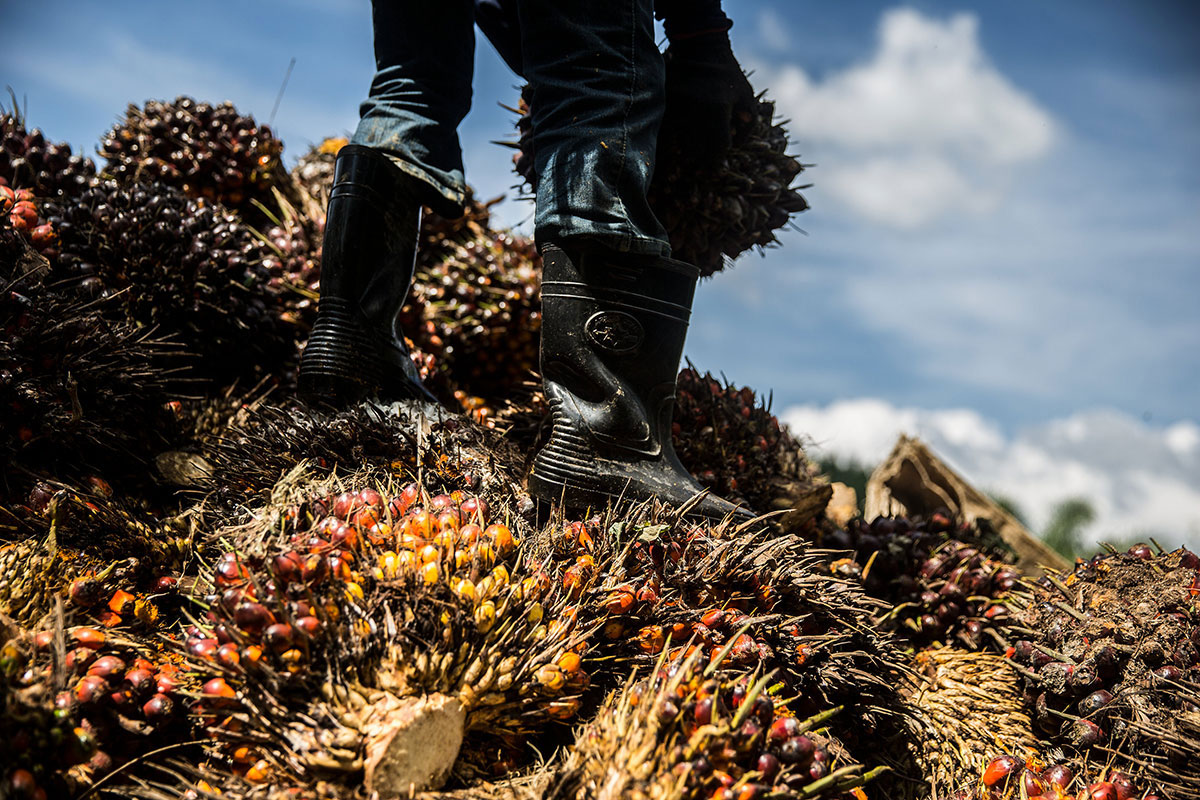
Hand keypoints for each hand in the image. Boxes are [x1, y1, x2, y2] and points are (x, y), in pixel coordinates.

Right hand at [661, 32, 755, 163]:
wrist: (699, 48)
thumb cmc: (727, 75)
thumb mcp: (747, 96)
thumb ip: (748, 125)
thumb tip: (736, 148)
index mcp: (717, 109)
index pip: (718, 148)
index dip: (717, 163)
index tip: (716, 171)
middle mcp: (694, 111)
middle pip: (696, 151)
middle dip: (701, 160)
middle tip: (704, 166)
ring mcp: (676, 108)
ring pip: (680, 143)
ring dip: (688, 150)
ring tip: (694, 150)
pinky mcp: (663, 106)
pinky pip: (669, 132)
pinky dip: (676, 138)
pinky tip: (682, 137)